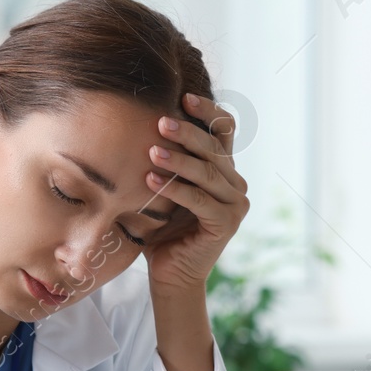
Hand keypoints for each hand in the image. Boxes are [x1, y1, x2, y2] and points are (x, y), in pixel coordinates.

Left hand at [142, 92, 250, 293]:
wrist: (170, 273)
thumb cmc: (160, 228)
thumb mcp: (162, 187)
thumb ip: (163, 160)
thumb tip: (135, 121)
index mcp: (222, 169)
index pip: (224, 130)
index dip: (208, 111)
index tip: (184, 97)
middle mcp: (235, 183)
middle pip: (214, 149)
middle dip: (187, 134)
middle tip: (160, 121)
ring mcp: (235, 205)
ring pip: (208, 173)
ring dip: (178, 160)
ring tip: (151, 152)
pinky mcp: (226, 224)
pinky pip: (200, 200)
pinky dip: (175, 188)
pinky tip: (150, 179)